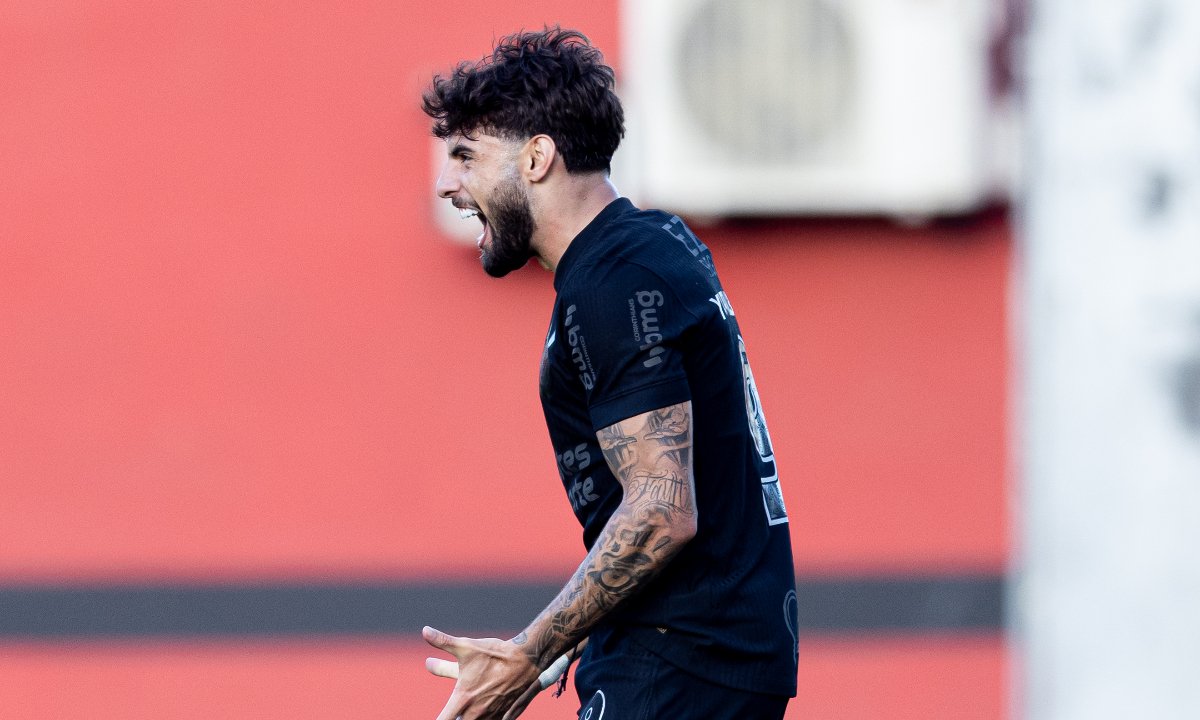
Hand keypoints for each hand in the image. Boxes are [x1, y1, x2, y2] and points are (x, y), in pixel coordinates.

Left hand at [422, 626, 540, 719]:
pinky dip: (485, 718)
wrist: (526, 659)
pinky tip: (485, 707)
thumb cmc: (494, 654)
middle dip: (455, 717)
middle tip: (454, 709)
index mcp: (462, 698)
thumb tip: (425, 631)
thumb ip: (443, 641)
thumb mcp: (466, 647)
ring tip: (470, 705)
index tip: (438, 716)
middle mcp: (475, 712)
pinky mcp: (503, 716)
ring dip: (469, 717)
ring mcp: (490, 716)